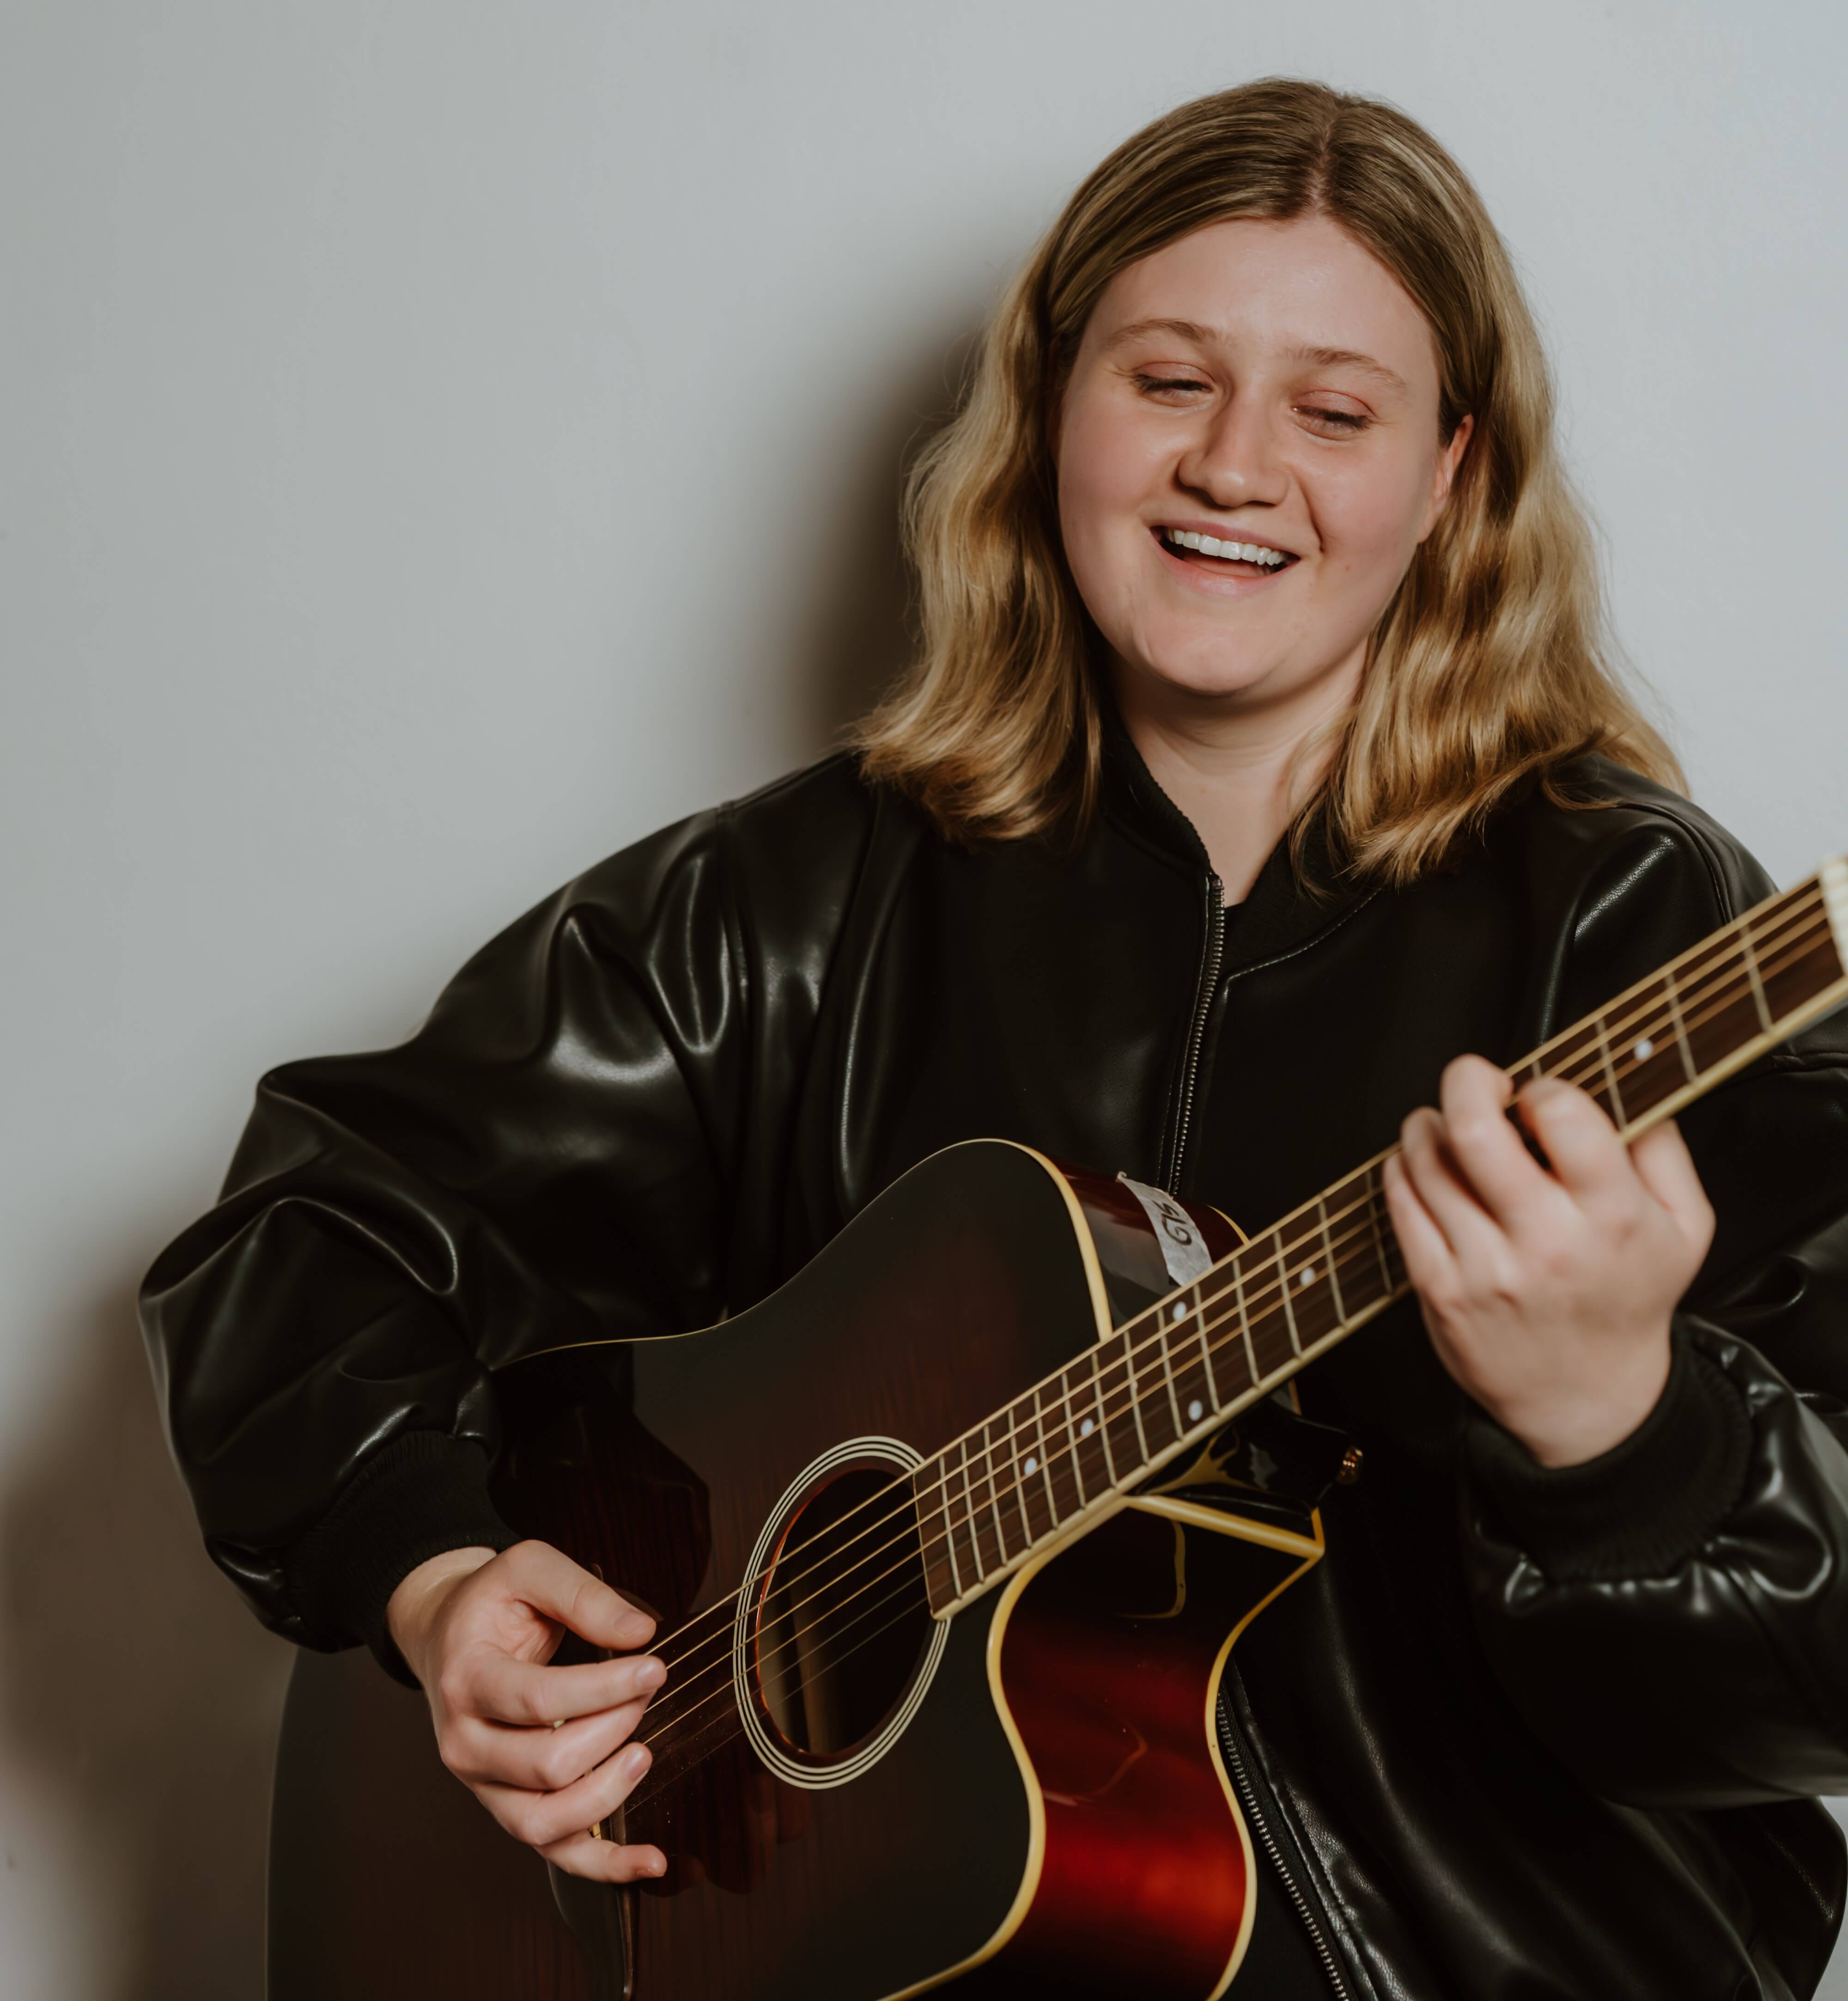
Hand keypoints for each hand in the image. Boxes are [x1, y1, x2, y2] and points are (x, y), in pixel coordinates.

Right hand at [386, 1539, 668, 1881]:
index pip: (539, 1700)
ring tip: (645, 1753)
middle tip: (645, 1690)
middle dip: (612, 1727)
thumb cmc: (491, 1603)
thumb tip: (641, 1631)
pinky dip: (604, 1864)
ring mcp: (483, 1784)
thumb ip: (584, 1595)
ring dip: (607, 1794)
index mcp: (466, 1680)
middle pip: (546, 1763)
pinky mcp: (508, 1806)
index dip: (605, 1688)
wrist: (447, 1634)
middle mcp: (464, 1743)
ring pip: (545, 1822)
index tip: (655, 1667)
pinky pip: (554, 1852)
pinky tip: (650, 1859)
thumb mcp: (529, 1568)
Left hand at [1382, 1054, 1714, 1467]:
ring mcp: (1484, 1266)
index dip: (1543, 1087)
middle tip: (1476, 1080)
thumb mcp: (1685, 1228)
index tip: (1538, 1098)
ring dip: (1427, 1124)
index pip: (1562, 1114)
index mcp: (1610, 1215)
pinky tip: (1423, 1165)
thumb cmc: (1628, 1300)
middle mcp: (1544, 1240)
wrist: (1586, 1397)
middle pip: (1474, 1128)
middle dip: (1467, 1080)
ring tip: (1446, 1125)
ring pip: (1426, 1160)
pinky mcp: (1438, 1288)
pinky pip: (1401, 1202)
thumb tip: (1627, 1091)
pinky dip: (1403, 1167)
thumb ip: (1663, 1151)